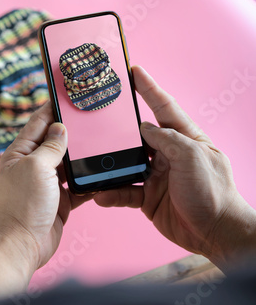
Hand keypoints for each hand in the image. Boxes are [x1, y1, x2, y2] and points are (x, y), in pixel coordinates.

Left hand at [0, 103, 92, 304]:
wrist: (22, 244)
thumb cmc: (22, 205)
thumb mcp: (36, 167)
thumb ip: (51, 147)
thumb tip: (61, 128)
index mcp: (20, 153)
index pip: (37, 124)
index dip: (51, 109)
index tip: (66, 95)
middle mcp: (32, 166)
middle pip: (55, 143)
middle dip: (71, 132)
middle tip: (91, 118)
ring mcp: (46, 185)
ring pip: (68, 164)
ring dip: (81, 157)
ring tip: (101, 142)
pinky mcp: (59, 201)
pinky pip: (77, 187)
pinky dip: (88, 182)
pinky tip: (101, 175)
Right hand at [94, 66, 255, 270]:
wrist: (214, 233)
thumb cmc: (213, 192)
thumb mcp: (193, 157)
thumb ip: (167, 139)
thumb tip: (143, 129)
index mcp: (185, 138)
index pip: (164, 107)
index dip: (148, 88)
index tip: (133, 71)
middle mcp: (168, 154)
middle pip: (137, 135)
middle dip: (118, 127)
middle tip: (97, 116)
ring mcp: (156, 175)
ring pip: (125, 163)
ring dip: (108, 164)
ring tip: (91, 161)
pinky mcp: (147, 196)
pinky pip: (123, 191)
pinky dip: (111, 193)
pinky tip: (100, 194)